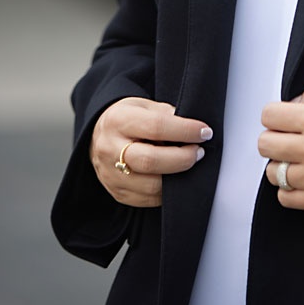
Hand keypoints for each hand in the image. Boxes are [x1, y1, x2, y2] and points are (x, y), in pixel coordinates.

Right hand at [90, 97, 212, 206]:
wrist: (98, 135)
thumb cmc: (128, 118)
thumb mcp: (144, 105)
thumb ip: (167, 114)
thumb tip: (194, 129)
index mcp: (119, 120)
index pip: (156, 127)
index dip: (185, 130)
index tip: (205, 132)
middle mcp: (110, 148)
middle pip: (150, 161)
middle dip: (183, 158)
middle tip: (199, 152)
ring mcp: (110, 174)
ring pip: (150, 186)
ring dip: (177, 177)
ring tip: (190, 164)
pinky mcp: (117, 192)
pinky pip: (147, 199)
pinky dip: (167, 192)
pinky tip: (176, 178)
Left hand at [258, 70, 303, 209]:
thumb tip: (299, 101)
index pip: (269, 116)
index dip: (276, 112)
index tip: (286, 115)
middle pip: (265, 145)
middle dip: (275, 135)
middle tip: (291, 134)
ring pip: (272, 173)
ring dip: (281, 162)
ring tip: (298, 156)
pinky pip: (286, 199)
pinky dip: (289, 188)